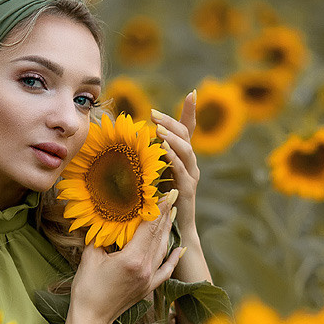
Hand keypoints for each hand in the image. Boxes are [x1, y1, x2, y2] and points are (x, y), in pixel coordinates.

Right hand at [70, 190, 183, 323]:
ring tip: (172, 214)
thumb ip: (100, 237)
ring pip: (164, 250)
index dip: (158, 209)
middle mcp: (146, 268)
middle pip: (159, 236)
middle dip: (165, 214)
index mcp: (133, 258)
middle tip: (172, 195)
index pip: (149, 227)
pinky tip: (180, 249)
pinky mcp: (148, 288)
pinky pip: (166, 270)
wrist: (91, 319)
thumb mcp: (90, 257)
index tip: (166, 193)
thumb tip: (104, 219)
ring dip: (168, 231)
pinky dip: (174, 258)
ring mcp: (149, 279)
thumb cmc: (87, 289)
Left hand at [152, 94, 200, 240]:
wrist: (176, 230)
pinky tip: (164, 150)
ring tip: (159, 130)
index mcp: (183, 158)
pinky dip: (173, 158)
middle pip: (186, 136)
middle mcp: (191, 164)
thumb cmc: (162, 202)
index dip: (191, 111)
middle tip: (154, 114)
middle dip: (171, 122)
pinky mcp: (187, 190)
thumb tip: (130, 143)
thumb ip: (149, 159)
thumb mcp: (154, 175)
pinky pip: (181, 170)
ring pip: (187, 151)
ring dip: (172, 138)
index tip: (192, 93)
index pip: (189, 130)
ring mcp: (191, 176)